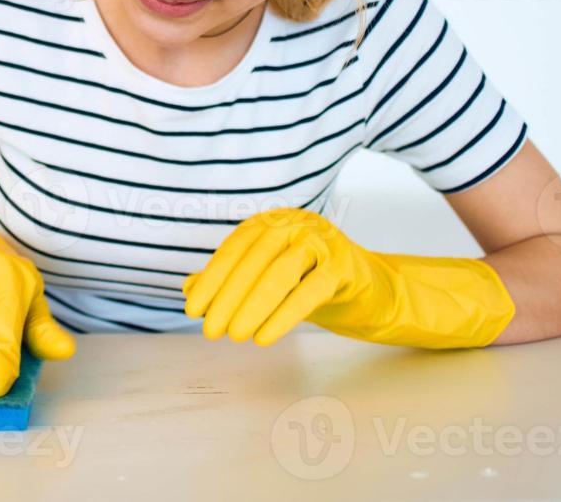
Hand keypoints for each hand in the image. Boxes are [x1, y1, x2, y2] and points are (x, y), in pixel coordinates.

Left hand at [182, 208, 514, 348]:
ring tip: (234, 335)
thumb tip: (188, 290)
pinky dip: (283, 315)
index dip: (211, 278)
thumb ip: (230, 281)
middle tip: (210, 330)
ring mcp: (323, 241)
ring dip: (251, 306)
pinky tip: (264, 338)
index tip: (193, 309)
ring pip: (279, 273)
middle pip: (253, 259)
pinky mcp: (345, 266)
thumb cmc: (311, 286)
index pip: (235, 247)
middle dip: (227, 297)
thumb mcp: (267, 283)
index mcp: (274, 221)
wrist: (373, 294)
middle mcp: (296, 223)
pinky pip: (309, 291)